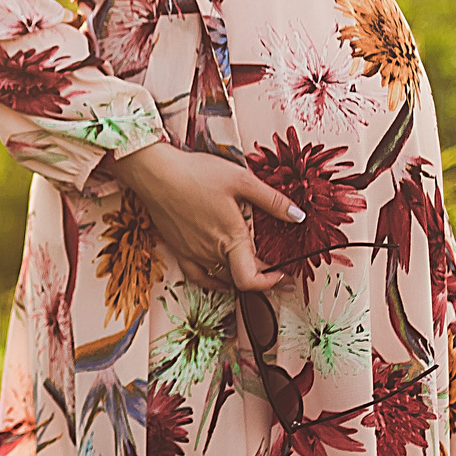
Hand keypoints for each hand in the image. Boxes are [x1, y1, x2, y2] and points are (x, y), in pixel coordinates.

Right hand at [105, 139, 306, 294]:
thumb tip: (298, 216)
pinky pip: (198, 277)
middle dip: (263, 276)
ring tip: (254, 268)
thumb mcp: (242, 180)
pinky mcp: (179, 250)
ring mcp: (193, 254)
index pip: (251, 279)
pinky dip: (214, 282)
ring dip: (241, 276)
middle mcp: (211, 252)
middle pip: (241, 277)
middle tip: (278, 269)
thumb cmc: (197, 174)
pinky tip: (222, 279)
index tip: (284, 274)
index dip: (270, 283)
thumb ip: (272, 201)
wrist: (156, 172)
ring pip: (222, 278)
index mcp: (230, 238)